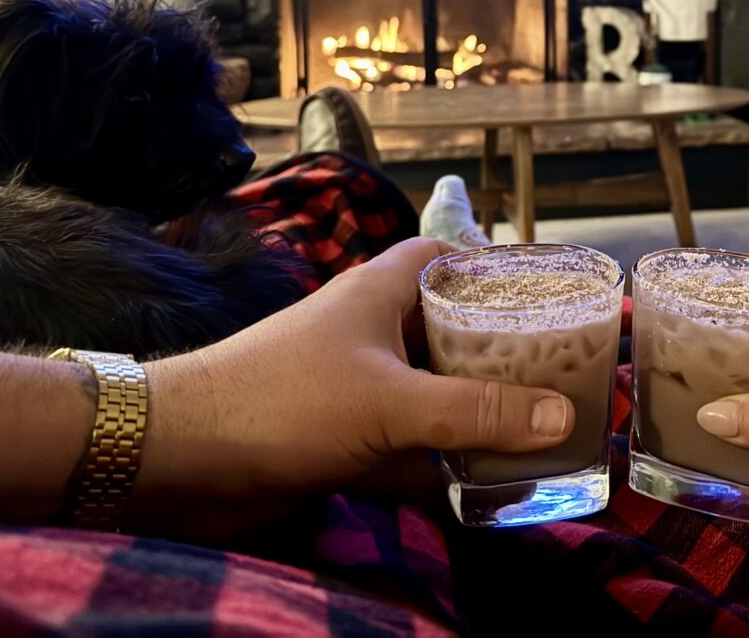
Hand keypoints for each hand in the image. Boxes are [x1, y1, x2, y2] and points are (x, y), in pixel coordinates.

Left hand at [133, 238, 573, 533]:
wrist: (181, 459)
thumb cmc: (285, 401)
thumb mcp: (391, 403)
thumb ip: (477, 411)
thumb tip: (563, 416)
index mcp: (381, 293)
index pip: (447, 258)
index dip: (495, 269)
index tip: (550, 296)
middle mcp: (373, 334)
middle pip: (450, 334)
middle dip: (501, 357)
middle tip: (567, 379)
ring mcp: (356, 390)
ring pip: (433, 397)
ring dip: (476, 419)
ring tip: (546, 436)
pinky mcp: (342, 442)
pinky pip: (409, 450)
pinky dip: (442, 468)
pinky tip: (489, 489)